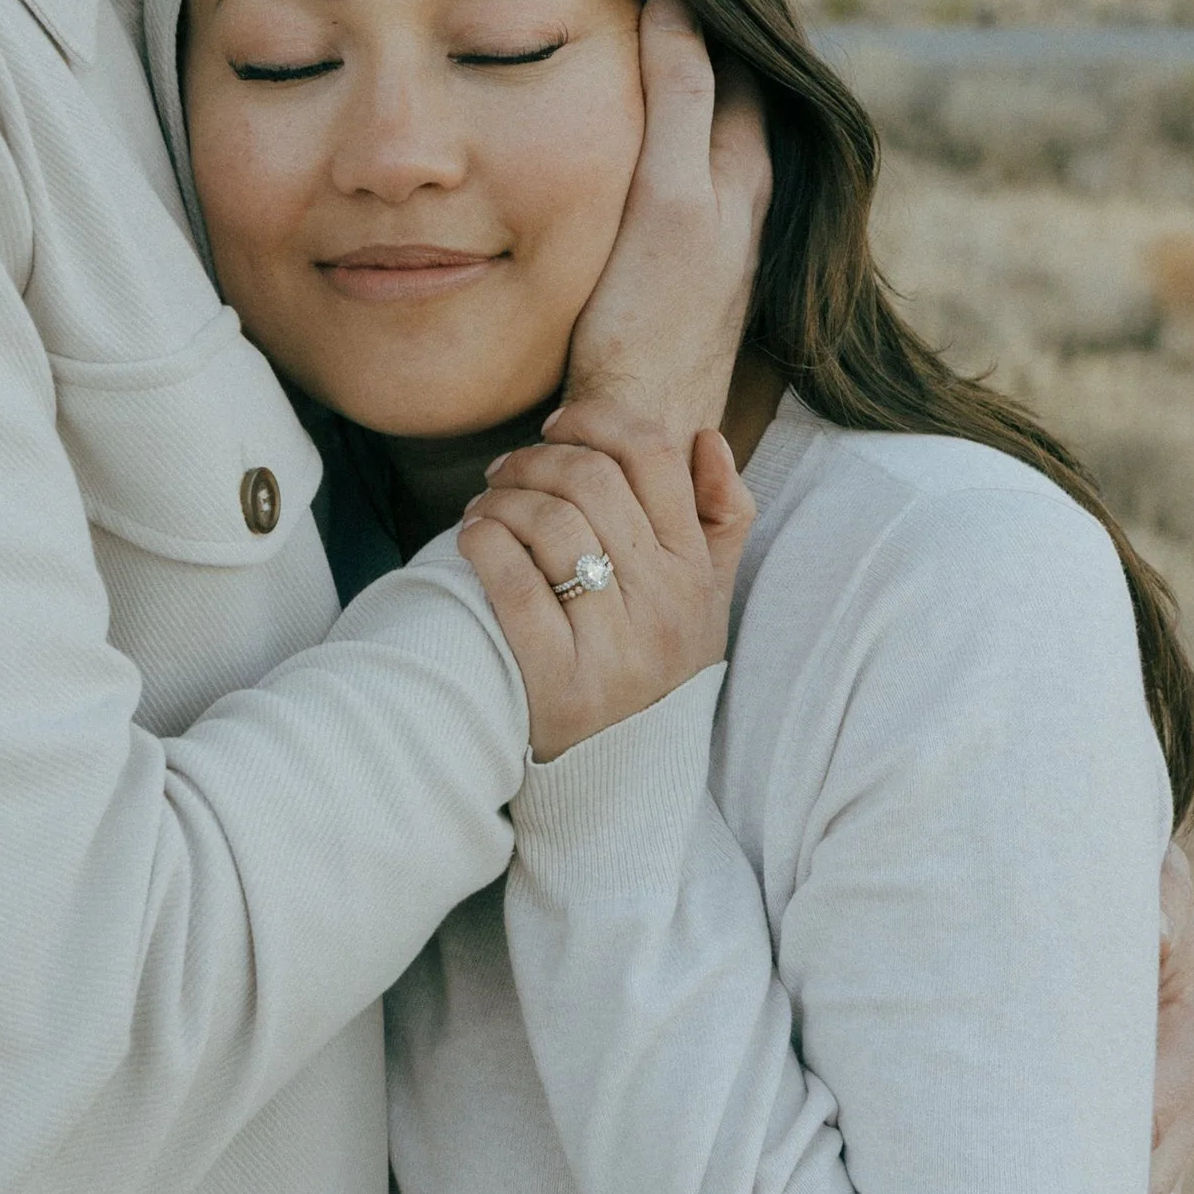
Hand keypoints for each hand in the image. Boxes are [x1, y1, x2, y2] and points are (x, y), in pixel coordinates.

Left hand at [458, 410, 751, 760]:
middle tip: (505, 468)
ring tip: (486, 505)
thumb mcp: (708, 595)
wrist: (624, 775)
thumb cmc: (657, 661)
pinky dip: (483, 544)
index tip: (558, 424)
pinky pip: (513, 586)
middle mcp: (664, 605)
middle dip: (534, 457)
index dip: (597, 419)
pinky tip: (472, 538)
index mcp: (695, 570)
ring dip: (501, 498)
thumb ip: (722, 516)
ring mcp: (614, 647)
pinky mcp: (560, 685)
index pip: (654, 456)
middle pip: (591, 480)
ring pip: (550, 524)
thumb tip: (705, 439)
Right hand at [563, 0, 770, 444]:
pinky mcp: (691, 285)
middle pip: (738, 107)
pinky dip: (679, 152)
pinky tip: (648, 158)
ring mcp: (720, 250)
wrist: (637, 429)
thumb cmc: (647, 319)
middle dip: (715, 53)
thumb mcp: (664, 193)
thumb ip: (675, 99)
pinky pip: (695, 192)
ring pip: (719, 150)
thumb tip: (677, 6)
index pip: (742, 69)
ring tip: (662, 56)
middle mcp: (743, 209)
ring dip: (699, 101)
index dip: (716, 18)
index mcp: (741, 176)